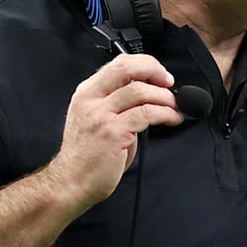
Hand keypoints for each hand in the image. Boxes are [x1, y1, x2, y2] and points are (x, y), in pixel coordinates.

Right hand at [48, 53, 182, 206]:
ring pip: (140, 91)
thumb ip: (118, 106)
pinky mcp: (112, 132)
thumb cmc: (86, 157)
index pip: (119, 64)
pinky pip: (146, 114)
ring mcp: (100, 115)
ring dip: (165, 97)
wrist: (71, 183)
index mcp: (87, 93)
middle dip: (155, 71)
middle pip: (127, 68)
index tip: (161, 75)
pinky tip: (172, 118)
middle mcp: (91, 100)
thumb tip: (150, 97)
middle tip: (170, 84)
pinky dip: (165, 113)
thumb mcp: (97, 121)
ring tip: (176, 107)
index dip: (146, 65)